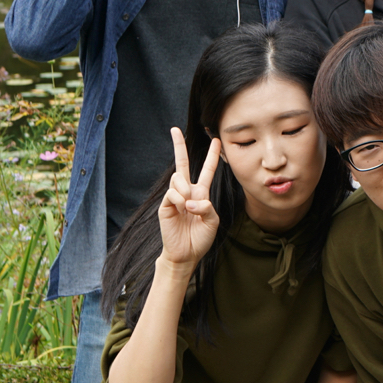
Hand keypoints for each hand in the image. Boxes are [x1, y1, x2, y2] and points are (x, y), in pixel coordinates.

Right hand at [157, 128, 219, 267]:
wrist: (186, 253)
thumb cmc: (201, 238)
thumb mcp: (212, 221)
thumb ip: (207, 207)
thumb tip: (191, 199)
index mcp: (201, 194)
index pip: (207, 170)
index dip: (212, 157)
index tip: (217, 141)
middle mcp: (187, 192)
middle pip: (182, 164)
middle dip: (179, 146)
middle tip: (175, 129)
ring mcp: (175, 197)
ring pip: (178, 179)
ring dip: (185, 190)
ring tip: (188, 206)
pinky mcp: (165, 205)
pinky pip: (172, 193)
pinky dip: (179, 199)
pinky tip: (182, 209)